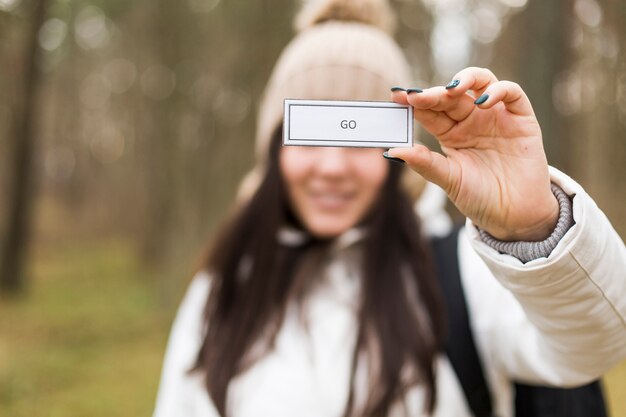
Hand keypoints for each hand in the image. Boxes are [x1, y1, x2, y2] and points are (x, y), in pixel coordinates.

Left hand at [389, 67, 558, 240]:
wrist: (513, 215)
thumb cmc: (479, 197)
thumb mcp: (448, 180)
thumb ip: (424, 163)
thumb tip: (392, 151)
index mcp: (450, 133)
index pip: (430, 110)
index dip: (414, 101)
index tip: (396, 96)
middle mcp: (472, 120)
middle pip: (451, 95)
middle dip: (433, 92)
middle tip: (416, 96)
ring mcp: (496, 116)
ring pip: (481, 82)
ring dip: (466, 79)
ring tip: (451, 89)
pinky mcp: (521, 119)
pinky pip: (512, 93)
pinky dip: (498, 91)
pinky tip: (482, 102)